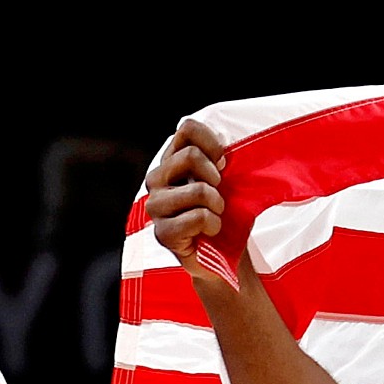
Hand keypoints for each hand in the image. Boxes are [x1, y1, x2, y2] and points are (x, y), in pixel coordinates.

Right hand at [145, 120, 228, 274]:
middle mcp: (157, 179)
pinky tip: (208, 232)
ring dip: (217, 205)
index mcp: (171, 161)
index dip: (211, 142)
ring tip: (214, 215)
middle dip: (215, 178)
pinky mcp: (162, 232)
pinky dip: (213, 225)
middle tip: (218, 195)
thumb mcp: (223, 180)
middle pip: (191, 155)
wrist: (220, 255)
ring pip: (198, 189)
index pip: (186, 128)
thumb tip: (228, 148)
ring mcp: (156, 206)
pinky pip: (198, 217)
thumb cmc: (222, 213)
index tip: (223, 164)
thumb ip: (218, 159)